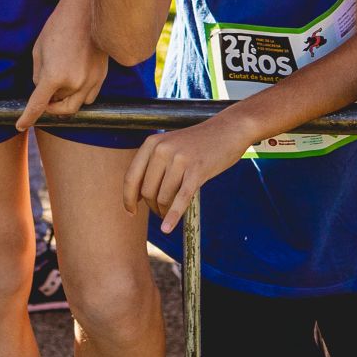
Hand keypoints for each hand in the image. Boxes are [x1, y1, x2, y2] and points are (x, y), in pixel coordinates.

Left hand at [15, 0, 106, 130]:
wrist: (87, 11)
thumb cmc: (59, 26)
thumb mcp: (38, 50)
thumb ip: (38, 75)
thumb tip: (42, 90)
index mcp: (54, 76)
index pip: (38, 105)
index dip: (27, 118)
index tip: (20, 125)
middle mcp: (74, 83)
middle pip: (59, 109)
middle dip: (49, 108)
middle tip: (44, 100)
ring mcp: (91, 81)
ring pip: (75, 106)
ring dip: (64, 102)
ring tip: (59, 89)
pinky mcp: (102, 76)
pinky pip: (89, 98)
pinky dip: (79, 96)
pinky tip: (74, 84)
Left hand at [123, 119, 243, 233]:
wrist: (228, 129)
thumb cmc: (199, 142)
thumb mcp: (170, 145)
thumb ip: (153, 165)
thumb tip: (136, 196)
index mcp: (152, 143)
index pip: (131, 177)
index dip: (128, 199)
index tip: (131, 212)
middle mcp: (162, 149)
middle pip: (147, 191)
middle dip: (152, 206)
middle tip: (160, 211)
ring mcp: (179, 159)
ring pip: (162, 198)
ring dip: (164, 211)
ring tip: (169, 213)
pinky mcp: (197, 170)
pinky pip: (180, 199)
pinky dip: (173, 216)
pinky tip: (168, 228)